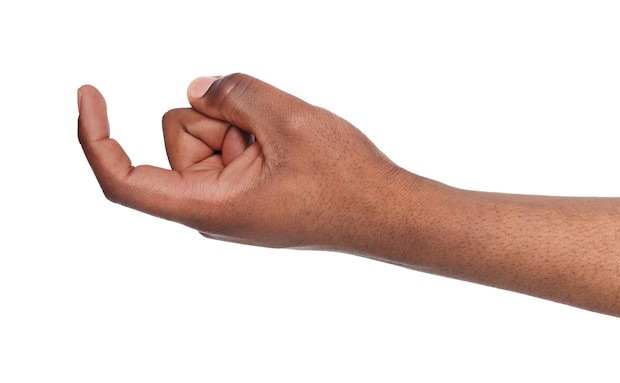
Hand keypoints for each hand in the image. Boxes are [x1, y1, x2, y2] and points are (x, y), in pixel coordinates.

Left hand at [78, 74, 402, 248]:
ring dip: (241, 122)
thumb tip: (199, 90)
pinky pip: (229, 143)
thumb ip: (234, 93)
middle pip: (178, 135)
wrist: (385, 211)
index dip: (96, 137)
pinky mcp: (246, 190)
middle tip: (270, 132)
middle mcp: (209, 209)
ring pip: (206, 134)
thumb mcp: (288, 120)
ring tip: (286, 143)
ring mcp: (229, 200)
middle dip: (216, 116)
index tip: (88, 94)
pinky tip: (287, 148)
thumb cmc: (344, 181)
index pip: (124, 180)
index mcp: (208, 208)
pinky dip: (251, 131)